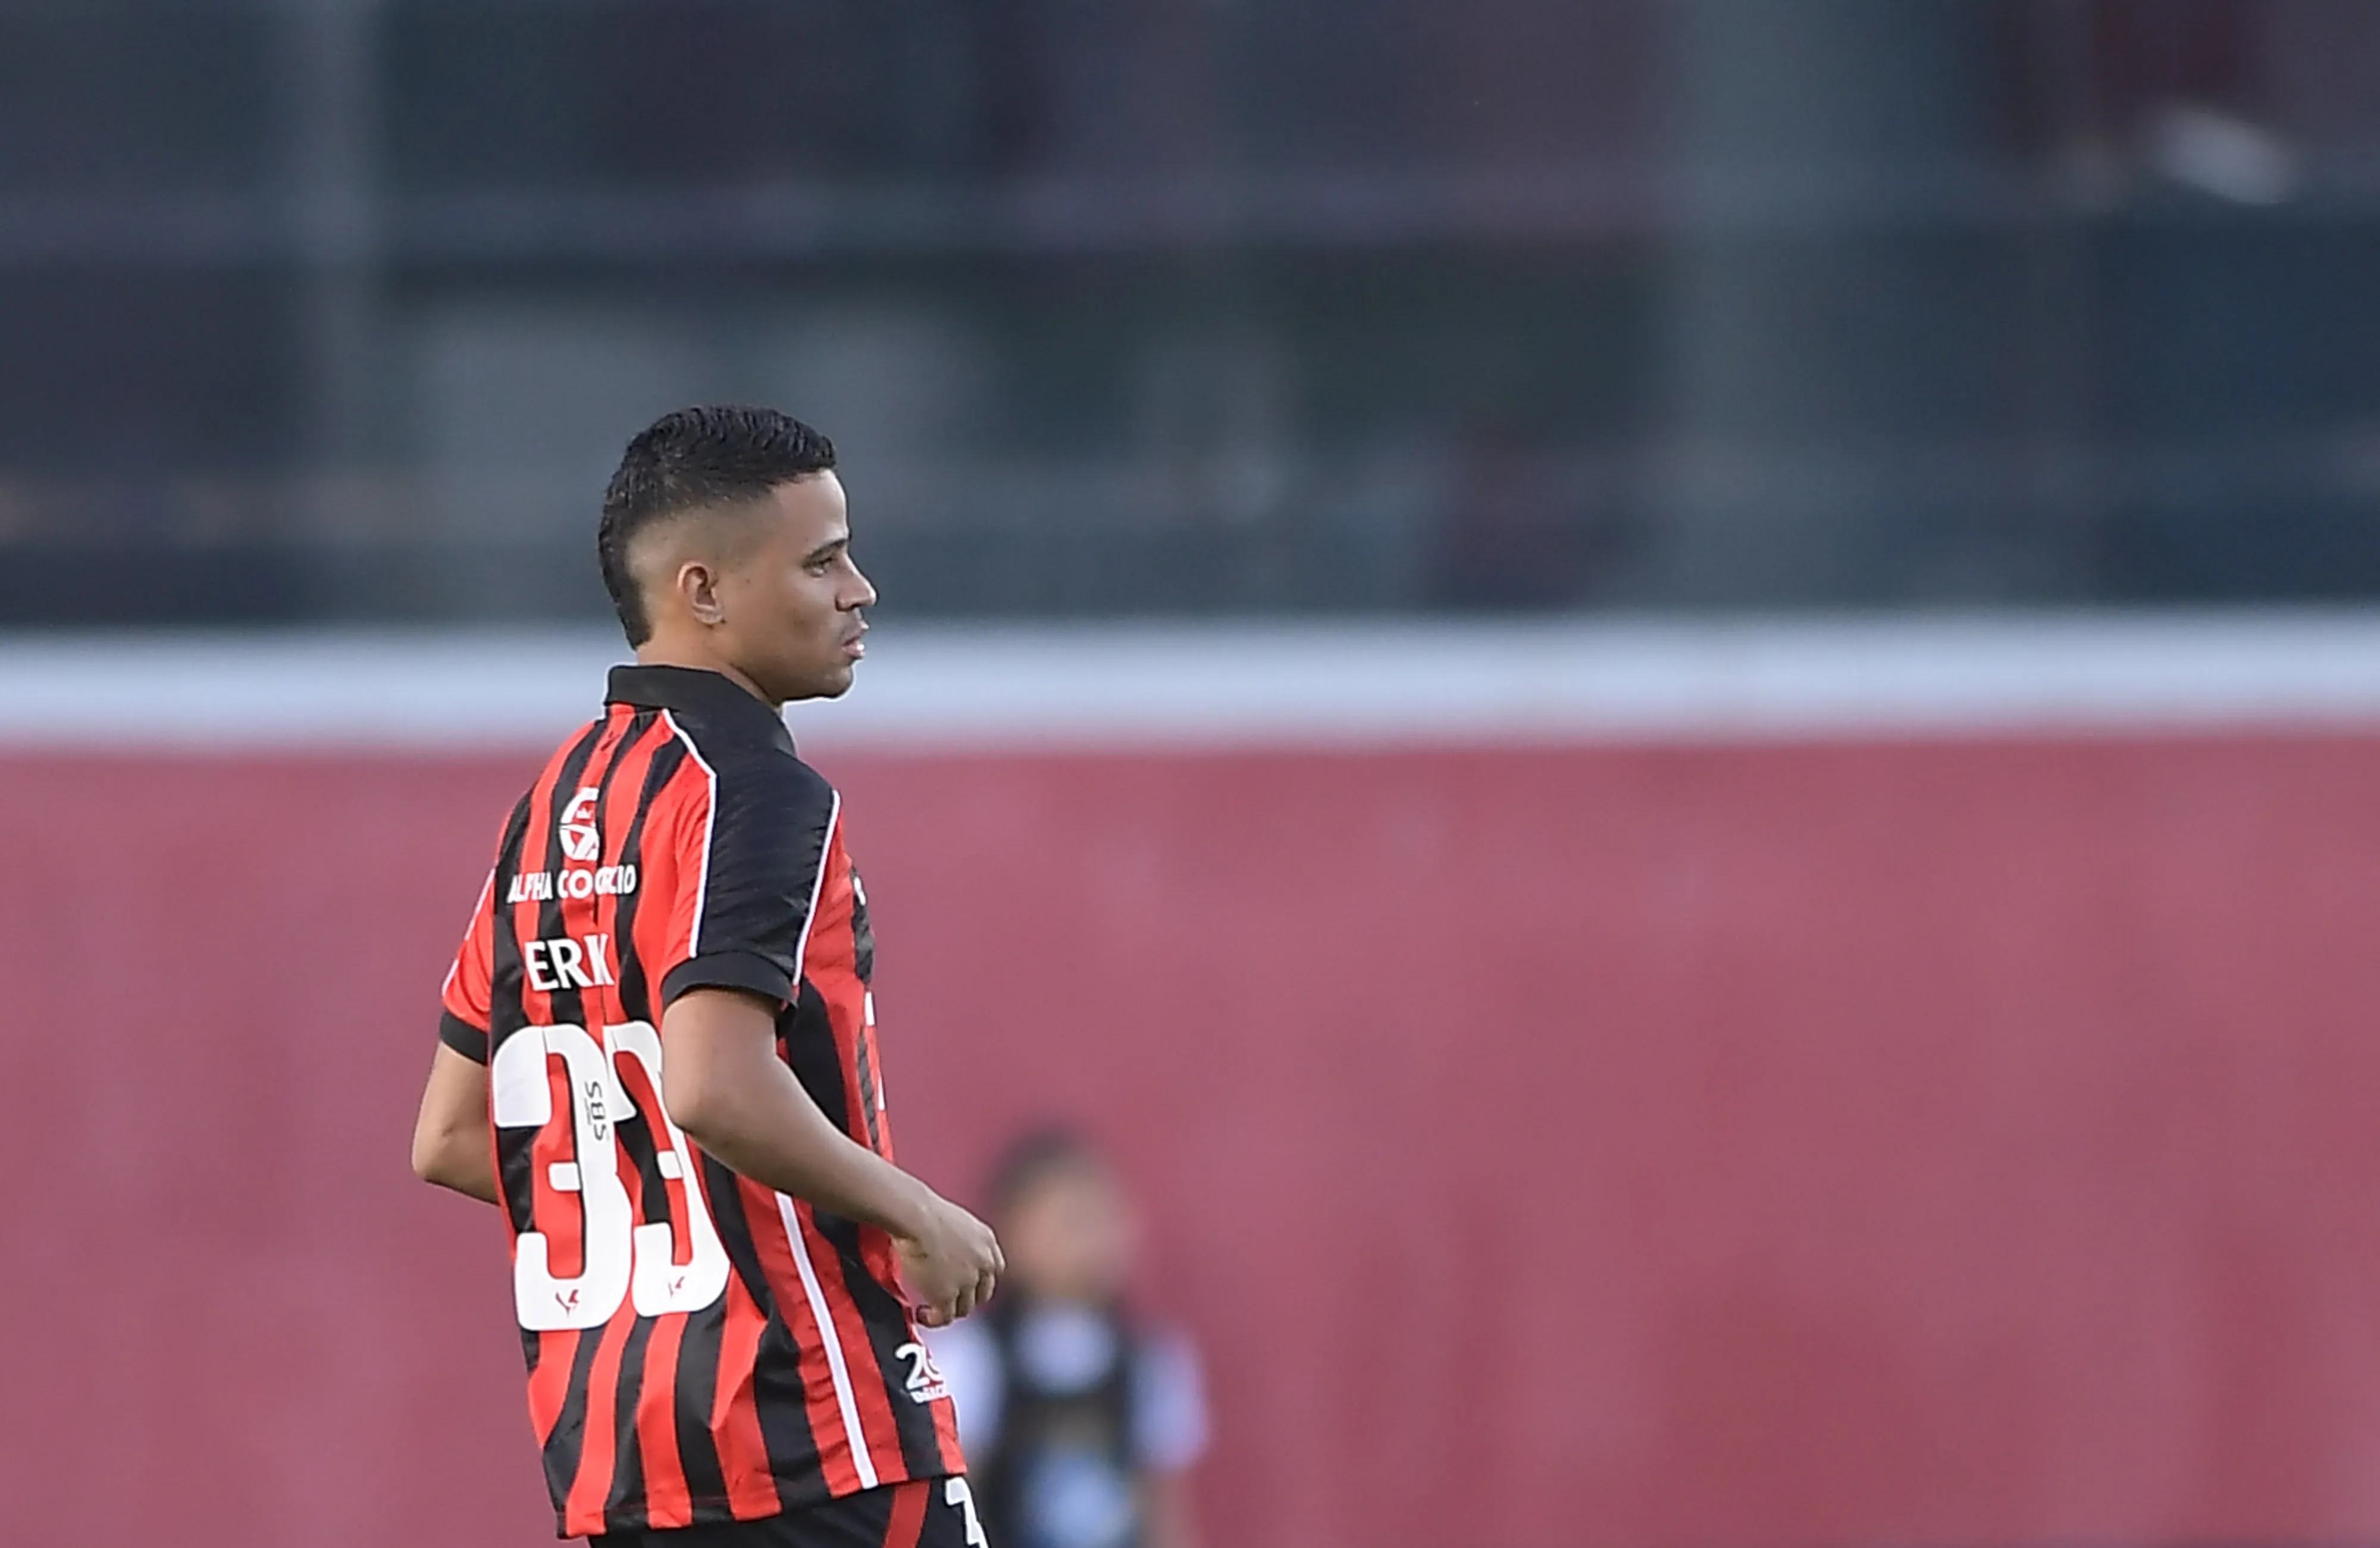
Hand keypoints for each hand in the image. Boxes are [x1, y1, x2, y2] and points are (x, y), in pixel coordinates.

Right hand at [894, 1193, 1003, 1326]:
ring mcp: (968, 1280)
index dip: (979, 1281)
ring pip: (965, 1308)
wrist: (914, 1216)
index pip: (994, 1270)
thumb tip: (948, 1253)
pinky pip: (945, 1317)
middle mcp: (984, 1262)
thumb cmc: (923, 1211)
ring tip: (929, 1308)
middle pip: (983, 1293)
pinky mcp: (948, 1295)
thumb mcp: (955, 1222)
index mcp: (987, 1241)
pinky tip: (921, 1314)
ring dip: (948, 1310)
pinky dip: (934, 1320)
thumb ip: (961, 1241)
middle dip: (966, 1298)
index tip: (964, 1284)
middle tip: (945, 1298)